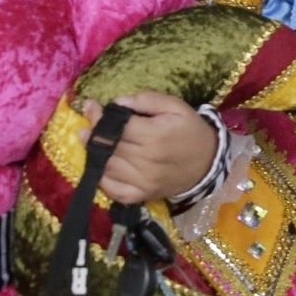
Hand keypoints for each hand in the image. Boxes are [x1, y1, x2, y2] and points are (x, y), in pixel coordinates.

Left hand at [80, 91, 217, 204]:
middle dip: (94, 132)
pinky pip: (114, 190)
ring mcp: (143, 182)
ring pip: (107, 167)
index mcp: (155, 137)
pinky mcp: (142, 195)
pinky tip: (99, 165)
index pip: (117, 127)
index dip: (99, 116)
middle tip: (87, 122)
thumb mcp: (175, 106)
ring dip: (93, 153)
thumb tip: (118, 103)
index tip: (91, 106)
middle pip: (109, 146)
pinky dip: (102, 179)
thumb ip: (147, 100)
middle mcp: (147, 162)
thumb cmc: (190, 130)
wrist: (208, 163)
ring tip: (88, 139)